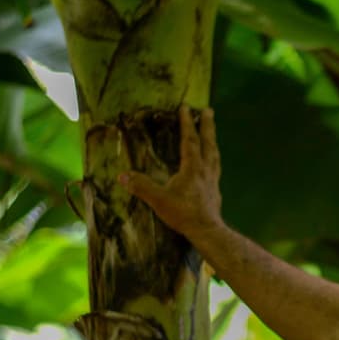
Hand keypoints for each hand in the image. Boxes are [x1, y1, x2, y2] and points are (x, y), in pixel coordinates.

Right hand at [120, 106, 223, 246]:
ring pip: (214, 155)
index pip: (190, 140)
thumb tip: (122, 176)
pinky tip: (211, 164)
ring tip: (212, 132)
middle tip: (209, 110)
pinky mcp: (216, 191)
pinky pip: (215, 168)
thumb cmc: (184, 214)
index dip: (187, 124)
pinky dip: (213, 159)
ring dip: (212, 141)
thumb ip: (141, 186)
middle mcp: (206, 170)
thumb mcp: (159, 200)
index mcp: (193, 168)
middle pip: (208, 143)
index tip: (187, 108)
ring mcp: (213, 180)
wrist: (207, 231)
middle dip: (207, 125)